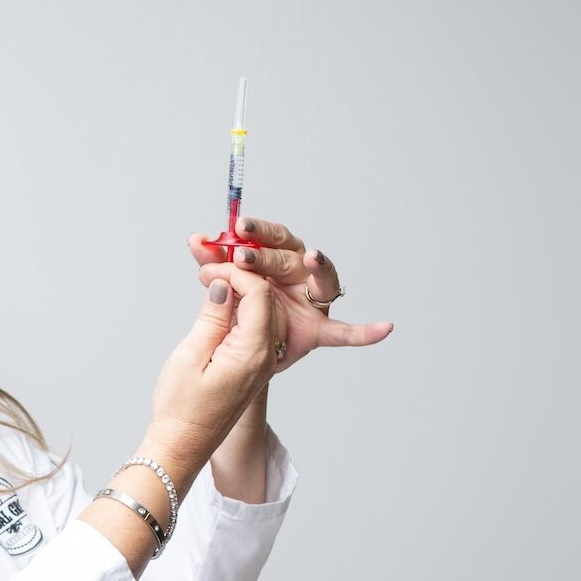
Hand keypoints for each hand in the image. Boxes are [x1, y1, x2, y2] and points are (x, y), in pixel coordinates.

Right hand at [146, 266, 283, 474]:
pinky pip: (253, 329)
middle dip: (241, 277)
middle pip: (265, 300)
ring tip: (211, 279)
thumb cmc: (181, 409)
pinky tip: (218, 303)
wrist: (182, 446)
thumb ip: (212, 317)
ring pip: (260, 312)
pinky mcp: (251, 367)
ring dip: (239, 292)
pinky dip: (237, 310)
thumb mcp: (191, 356)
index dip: (236, 273)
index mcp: (252, 353)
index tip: (210, 267)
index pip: (258, 295)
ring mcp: (260, 363)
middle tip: (209, 265)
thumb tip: (223, 286)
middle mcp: (265, 357)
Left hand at [189, 217, 393, 371]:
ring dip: (318, 267)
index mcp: (275, 257)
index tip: (237, 225)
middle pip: (289, 256)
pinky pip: (344, 331)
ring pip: (320, 280)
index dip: (255, 230)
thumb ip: (213, 263)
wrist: (236, 355)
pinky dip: (364, 332)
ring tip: (313, 258)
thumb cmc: (236, 310)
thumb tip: (195, 239)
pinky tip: (385, 328)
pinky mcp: (319, 328)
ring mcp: (312, 299)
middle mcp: (299, 273)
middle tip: (243, 256)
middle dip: (266, 255)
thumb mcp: (221, 285)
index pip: (269, 236)